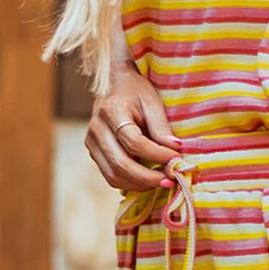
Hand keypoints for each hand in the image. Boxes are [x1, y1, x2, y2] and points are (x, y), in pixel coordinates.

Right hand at [86, 65, 181, 193]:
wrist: (113, 85)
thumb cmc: (135, 91)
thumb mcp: (152, 101)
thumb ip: (161, 127)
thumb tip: (175, 151)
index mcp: (111, 112)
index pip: (134, 142)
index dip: (157, 155)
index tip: (177, 160)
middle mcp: (96, 129)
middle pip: (121, 164)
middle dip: (148, 177)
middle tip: (171, 180)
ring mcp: (91, 143)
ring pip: (114, 176)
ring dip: (140, 184)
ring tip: (161, 181)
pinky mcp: (93, 153)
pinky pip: (110, 177)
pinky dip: (130, 184)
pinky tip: (148, 181)